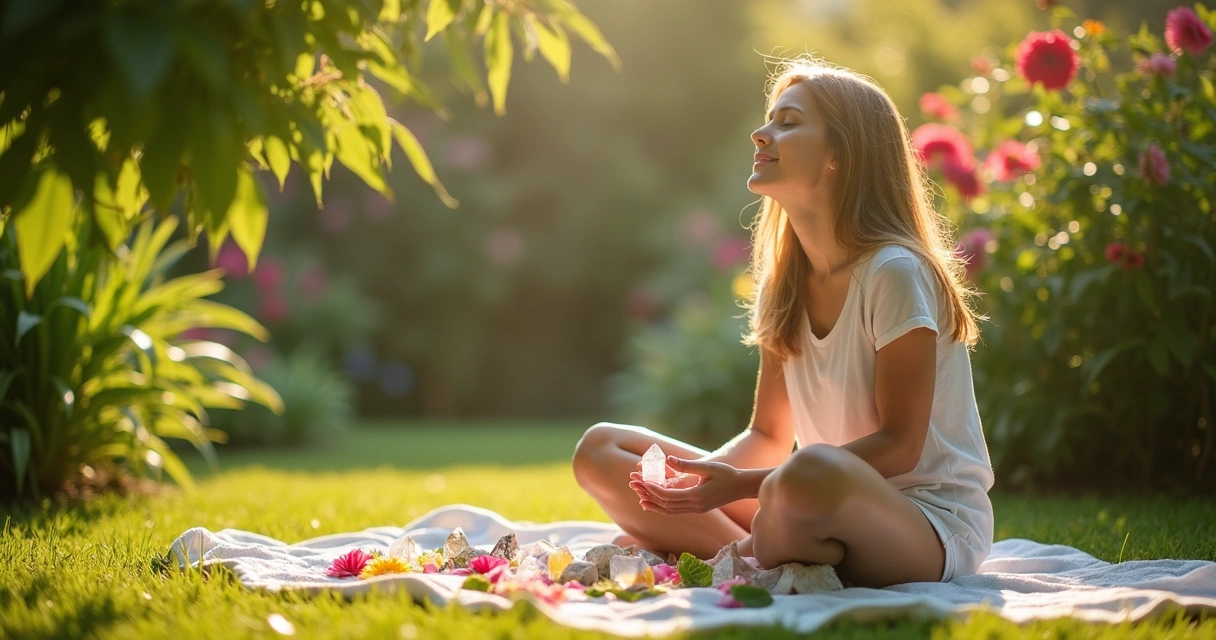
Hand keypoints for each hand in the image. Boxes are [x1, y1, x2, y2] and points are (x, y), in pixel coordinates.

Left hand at [628, 456, 742, 515]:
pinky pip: (676, 511)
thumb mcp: (709, 467)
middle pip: (666, 505)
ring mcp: (696, 509)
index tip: (642, 482)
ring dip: (655, 504)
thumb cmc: (727, 474)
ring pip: (670, 511)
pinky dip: (664, 508)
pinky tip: (656, 503)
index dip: (654, 489)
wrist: (742, 487)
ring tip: (640, 498)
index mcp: (697, 496)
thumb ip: (688, 465)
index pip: (669, 496)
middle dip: (650, 495)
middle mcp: (695, 506)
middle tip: (635, 486)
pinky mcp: (698, 509)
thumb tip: (669, 459)